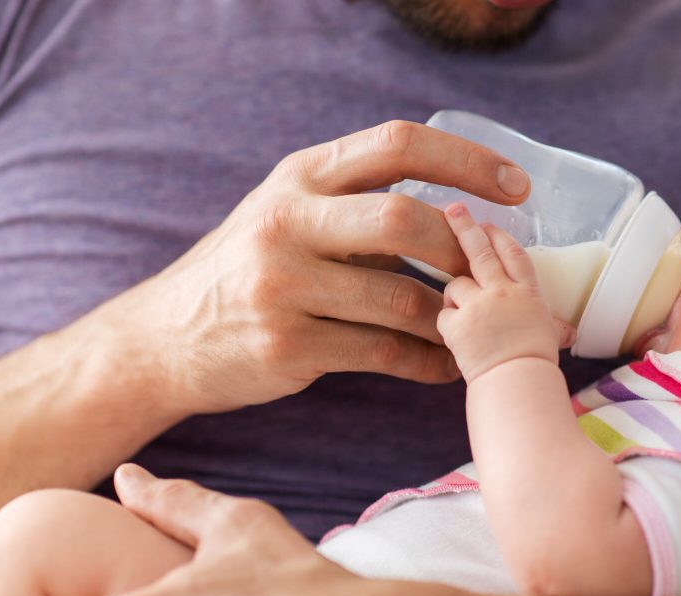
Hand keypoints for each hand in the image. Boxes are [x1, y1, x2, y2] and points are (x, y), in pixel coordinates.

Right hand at [101, 120, 532, 416]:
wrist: (164, 340)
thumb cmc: (246, 271)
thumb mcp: (287, 213)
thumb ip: (355, 203)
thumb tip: (461, 210)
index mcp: (298, 177)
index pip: (396, 144)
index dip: (466, 160)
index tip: (516, 187)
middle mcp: (287, 222)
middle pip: (402, 221)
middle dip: (460, 251)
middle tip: (491, 274)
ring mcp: (283, 287)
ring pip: (401, 300)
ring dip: (452, 319)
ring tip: (477, 328)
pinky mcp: (287, 347)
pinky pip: (384, 354)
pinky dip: (427, 363)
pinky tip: (445, 367)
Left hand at [436, 203, 573, 382]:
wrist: (518, 383)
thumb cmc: (538, 365)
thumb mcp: (550, 338)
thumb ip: (553, 328)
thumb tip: (569, 333)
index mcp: (527, 292)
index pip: (513, 253)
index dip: (500, 236)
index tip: (489, 224)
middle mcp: (501, 292)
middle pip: (480, 251)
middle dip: (465, 227)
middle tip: (453, 210)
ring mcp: (477, 306)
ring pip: (455, 284)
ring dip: (456, 293)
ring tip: (463, 309)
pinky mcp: (456, 325)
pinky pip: (443, 315)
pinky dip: (447, 323)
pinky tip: (456, 335)